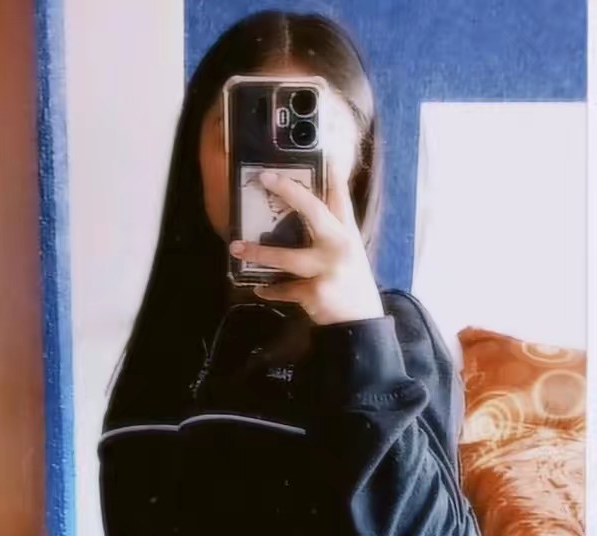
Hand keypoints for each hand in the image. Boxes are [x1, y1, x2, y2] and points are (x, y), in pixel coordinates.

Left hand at [229, 167, 383, 325]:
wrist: (360, 322)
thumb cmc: (349, 283)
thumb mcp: (348, 253)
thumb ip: (331, 233)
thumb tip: (305, 214)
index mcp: (347, 233)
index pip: (340, 197)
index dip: (332, 173)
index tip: (324, 152)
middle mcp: (339, 245)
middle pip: (314, 211)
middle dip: (289, 192)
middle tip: (266, 178)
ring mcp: (328, 268)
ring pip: (287, 257)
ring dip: (258, 252)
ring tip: (236, 247)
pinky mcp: (316, 292)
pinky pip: (284, 288)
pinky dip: (270, 289)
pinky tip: (258, 287)